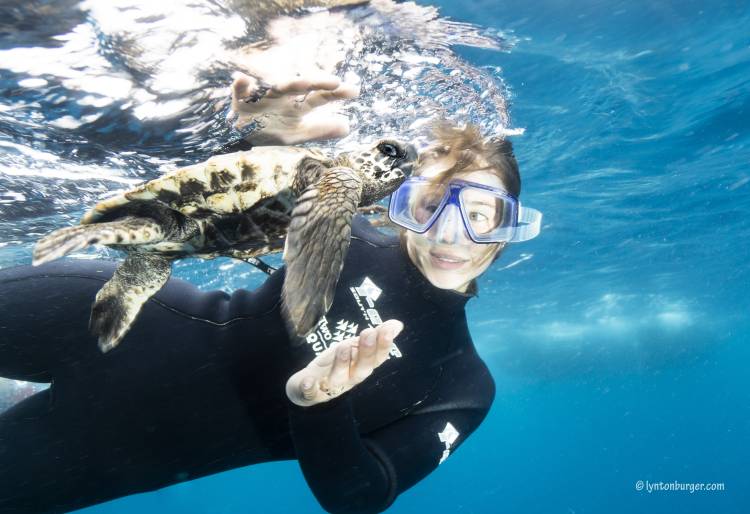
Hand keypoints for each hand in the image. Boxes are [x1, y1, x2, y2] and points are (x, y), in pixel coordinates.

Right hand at [230, 71, 358, 145]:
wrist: (241, 135)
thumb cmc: (272, 131)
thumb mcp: (296, 134)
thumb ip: (320, 131)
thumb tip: (347, 128)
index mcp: (297, 104)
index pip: (319, 97)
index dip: (335, 93)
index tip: (355, 91)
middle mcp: (284, 95)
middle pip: (302, 86)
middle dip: (317, 82)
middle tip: (336, 82)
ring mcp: (264, 95)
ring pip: (276, 86)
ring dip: (288, 83)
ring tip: (304, 83)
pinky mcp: (241, 97)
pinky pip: (239, 88)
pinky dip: (240, 84)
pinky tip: (243, 80)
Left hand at [286, 320, 403, 406]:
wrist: (308, 386)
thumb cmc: (338, 364)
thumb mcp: (355, 348)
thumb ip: (375, 337)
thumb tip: (397, 324)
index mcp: (362, 367)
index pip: (377, 358)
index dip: (384, 346)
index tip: (388, 330)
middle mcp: (350, 378)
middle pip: (362, 369)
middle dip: (366, 352)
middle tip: (368, 333)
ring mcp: (331, 386)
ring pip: (339, 378)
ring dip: (342, 363)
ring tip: (344, 346)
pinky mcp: (311, 392)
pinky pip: (311, 393)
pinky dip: (310, 388)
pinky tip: (308, 381)